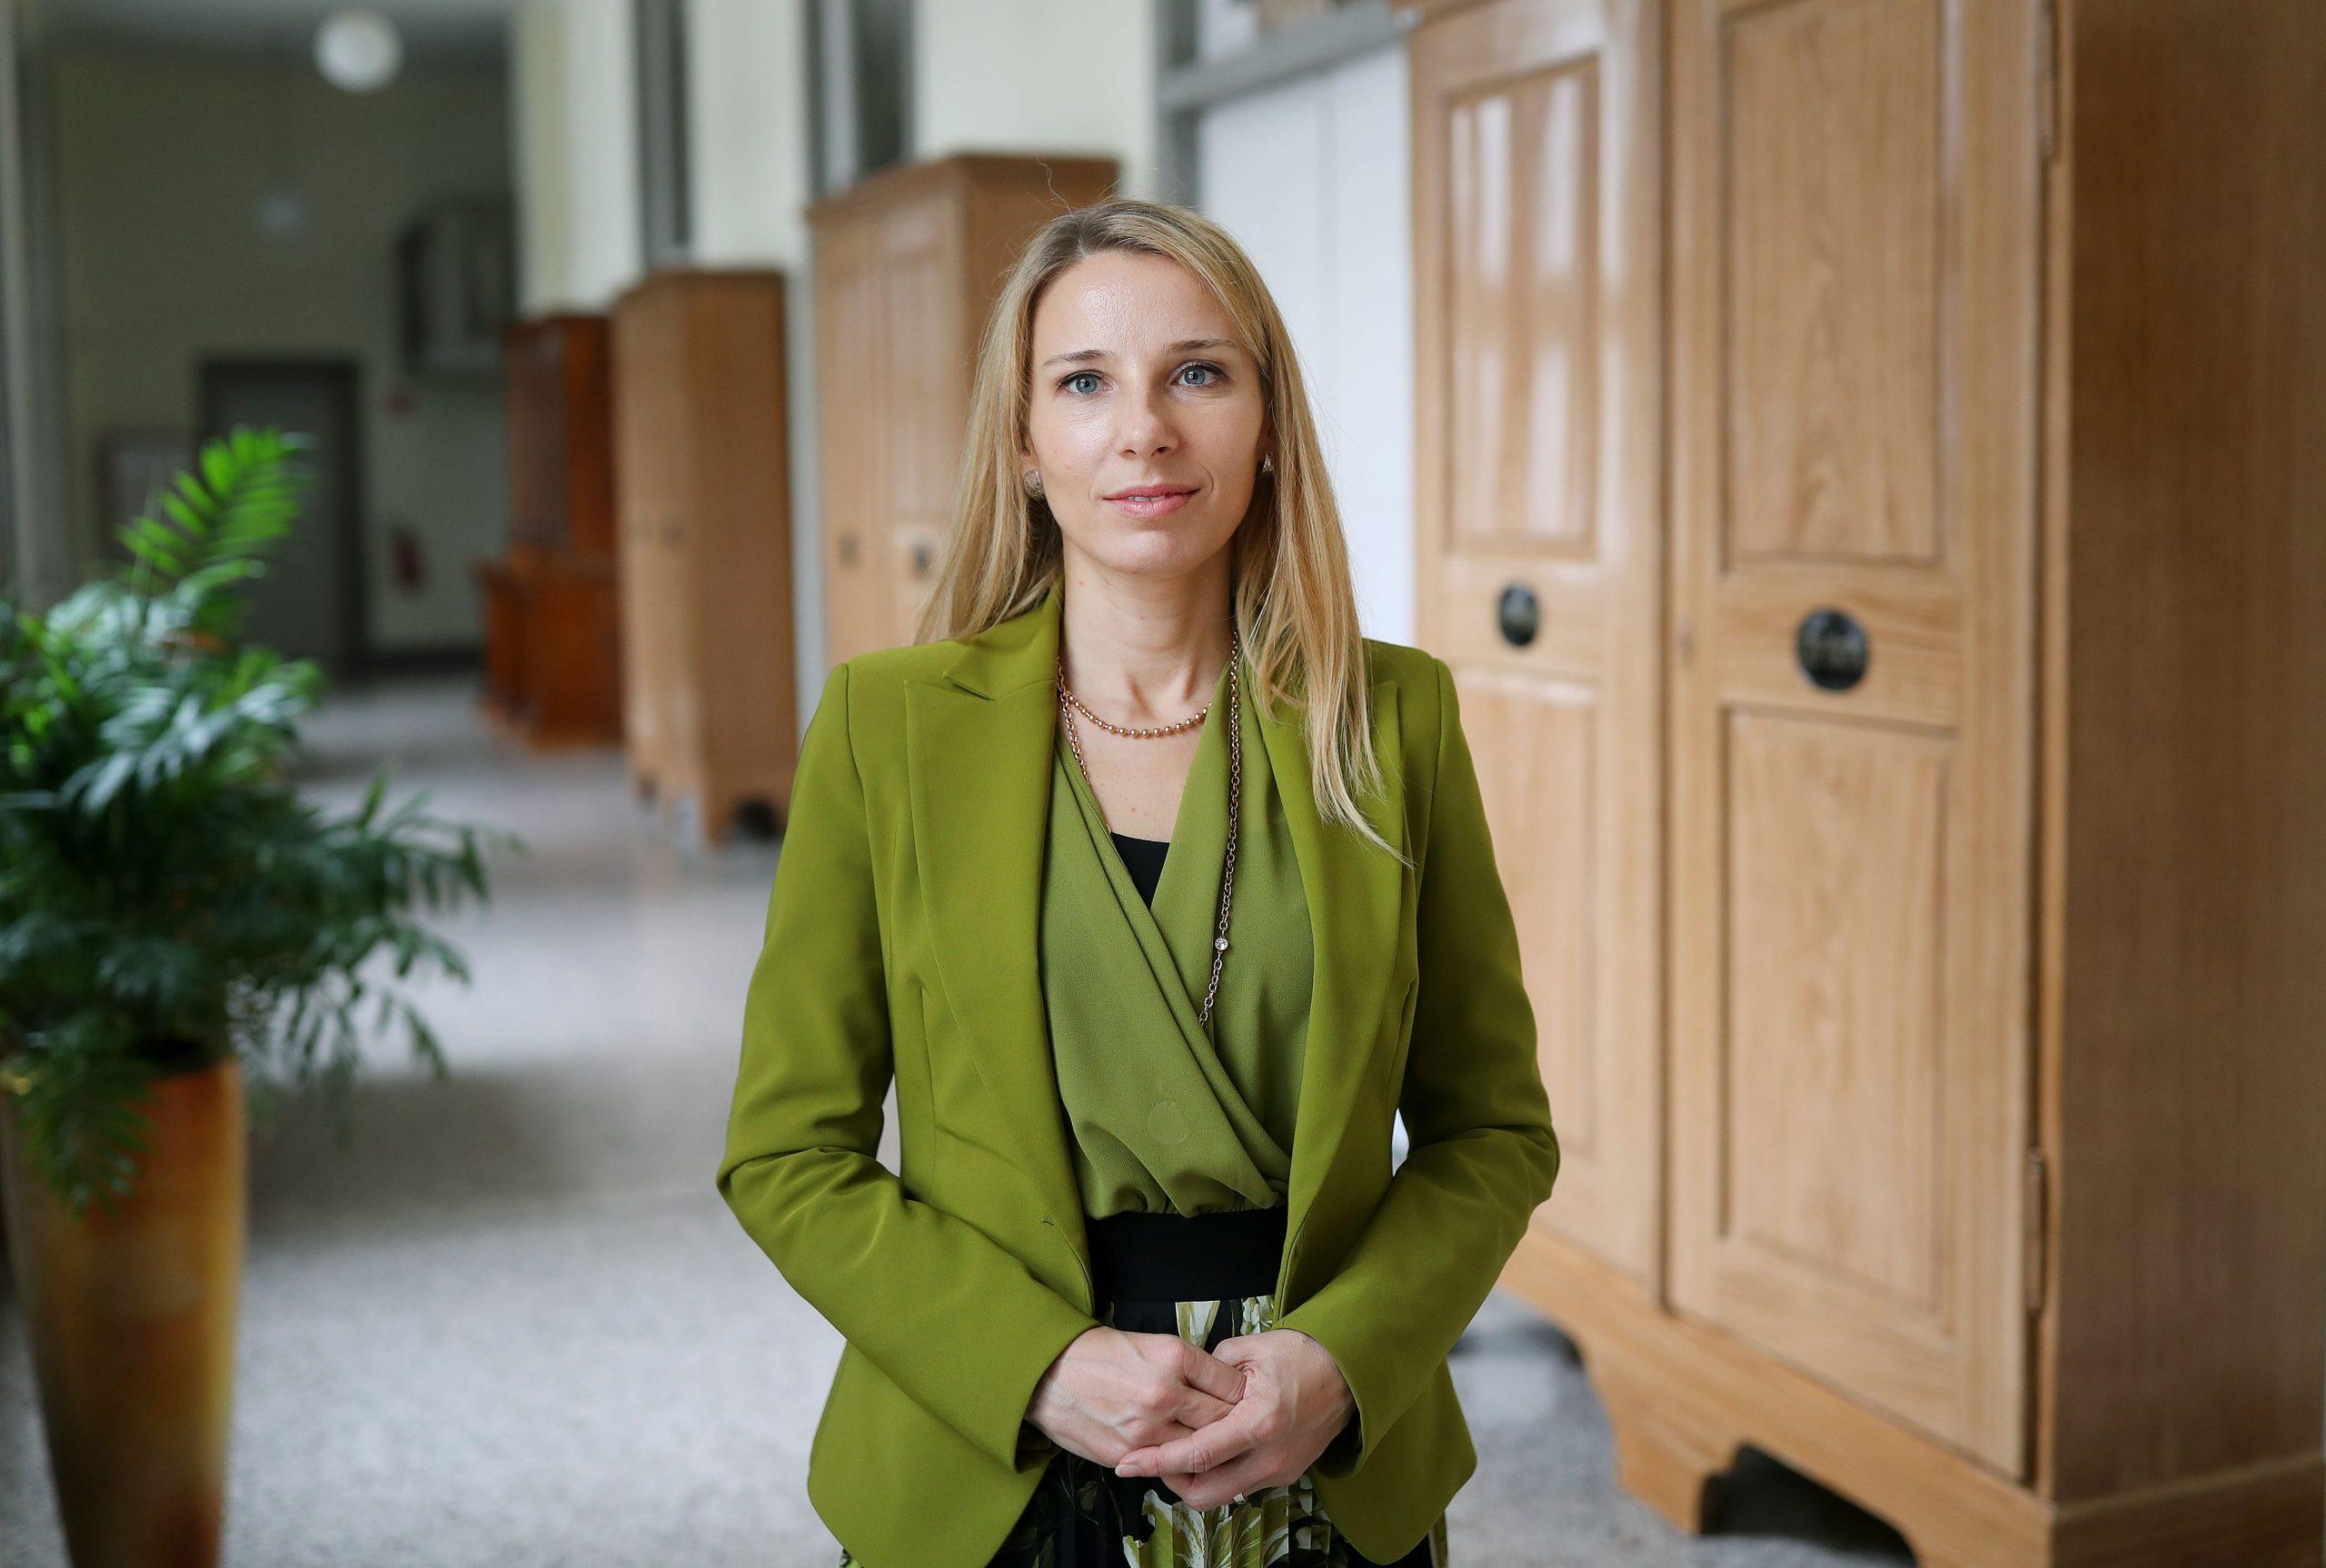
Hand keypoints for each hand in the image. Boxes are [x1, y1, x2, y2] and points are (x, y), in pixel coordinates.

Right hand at [1023, 1325, 1247, 1466]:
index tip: (1249, 1400)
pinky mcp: (1129, 1454)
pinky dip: (1180, 1463)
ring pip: (1200, 1448)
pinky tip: (1184, 1456)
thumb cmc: (1100, 1353)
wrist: (1049, 1373)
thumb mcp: (1151, 1343)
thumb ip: (1188, 1367)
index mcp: (1174, 1357)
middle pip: (1222, 1419)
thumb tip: (1221, 1387)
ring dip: (1210, 1448)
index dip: (1244, 1395)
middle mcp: (1165, 1393)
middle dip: (1235, 1424)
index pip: (1231, 1384)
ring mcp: (1147, 1429)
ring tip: (1217, 1444)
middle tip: (1242, 1426)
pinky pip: (1168, 1465)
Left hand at [1109, 1329, 1353, 1509]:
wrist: (1351, 1372)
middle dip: (1171, 1482)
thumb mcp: (1251, 1349)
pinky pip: (1243, 1485)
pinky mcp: (1287, 1473)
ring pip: (1223, 1494)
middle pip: (1204, 1493)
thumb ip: (1212, 1369)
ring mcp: (1280, 1470)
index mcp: (1258, 1423)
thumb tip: (1187, 1384)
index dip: (1156, 1462)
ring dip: (1195, 1480)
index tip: (1127, 1463)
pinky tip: (1211, 1450)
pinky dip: (1221, 1474)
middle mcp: (1269, 1457)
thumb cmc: (1302, 1354)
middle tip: (1153, 1459)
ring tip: (1177, 1453)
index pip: (1197, 1455)